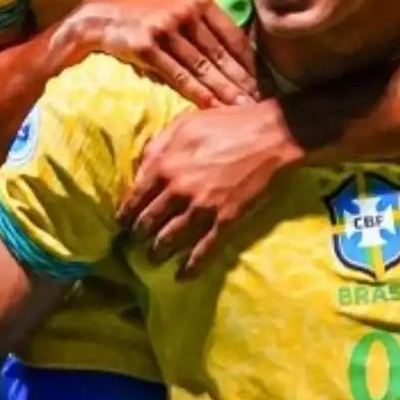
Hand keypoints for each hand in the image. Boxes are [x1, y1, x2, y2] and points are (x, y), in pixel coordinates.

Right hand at [64, 0, 257, 107]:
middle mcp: (185, 10)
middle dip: (243, 82)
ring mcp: (165, 27)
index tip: (265, 83)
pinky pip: (178, 74)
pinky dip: (198, 93)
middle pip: (222, 54)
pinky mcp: (145, 45)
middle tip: (262, 104)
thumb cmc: (140, 6)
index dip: (250, 63)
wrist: (94, 13)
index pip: (233, 36)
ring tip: (242, 110)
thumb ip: (205, 5)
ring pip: (203, 66)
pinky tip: (213, 107)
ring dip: (225, 91)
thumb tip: (240, 13)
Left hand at [120, 103, 297, 276]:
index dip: (126, 215)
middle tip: (138, 242)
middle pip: (147, 224)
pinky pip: (204, 250)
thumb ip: (158, 145)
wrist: (274, 135)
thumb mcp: (186, 123)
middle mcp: (177, 189)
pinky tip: (183, 276)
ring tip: (154, 259)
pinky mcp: (226, 220)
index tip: (125, 222)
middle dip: (139, 236)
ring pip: (169, 240)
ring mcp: (202, 208)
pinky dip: (191, 267)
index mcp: (164, 164)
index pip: (133, 199)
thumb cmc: (230, 124)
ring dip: (158, 253)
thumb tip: (140, 168)